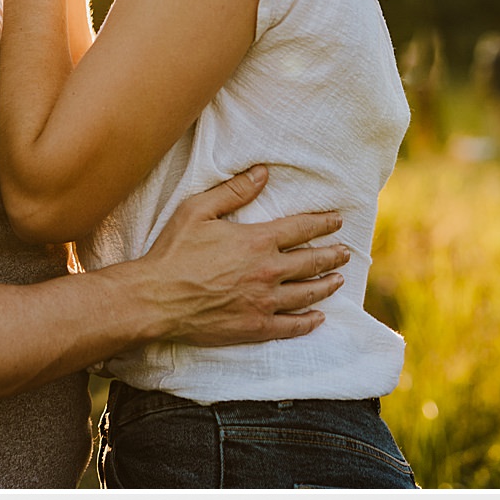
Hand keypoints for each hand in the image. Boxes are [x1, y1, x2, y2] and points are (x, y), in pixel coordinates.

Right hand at [135, 166, 349, 346]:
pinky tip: (318, 317)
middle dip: (332, 255)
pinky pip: (291, 325)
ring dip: (326, 285)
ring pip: (308, 293)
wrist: (155, 299)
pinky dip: (309, 321)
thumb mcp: (197, 210)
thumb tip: (262, 173)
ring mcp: (264, 302)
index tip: (336, 221)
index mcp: (257, 240)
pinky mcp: (256, 326)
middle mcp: (268, 271)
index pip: (301, 228)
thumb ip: (233, 192)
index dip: (323, 222)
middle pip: (312, 261)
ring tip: (338, 280)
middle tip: (345, 253)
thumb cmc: (172, 253)